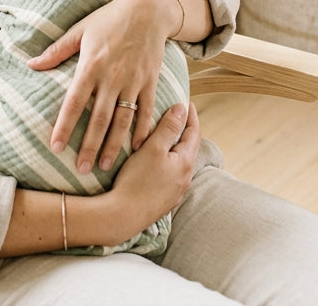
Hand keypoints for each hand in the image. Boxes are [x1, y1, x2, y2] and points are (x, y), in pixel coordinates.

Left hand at [29, 0, 170, 172]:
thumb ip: (56, 51)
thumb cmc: (109, 18)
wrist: (148, 10)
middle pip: (99, 119)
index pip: (74, 102)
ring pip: (123, 120)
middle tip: (81, 169)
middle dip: (90, 146)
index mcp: (91, 66)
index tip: (56, 147)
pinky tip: (137, 148)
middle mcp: (112, 77)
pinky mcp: (150, 81)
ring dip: (114, 145)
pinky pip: (146, 110)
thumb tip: (30, 64)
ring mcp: (133, 81)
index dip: (65, 126)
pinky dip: (142, 130)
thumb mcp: (80, 30)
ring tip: (106, 166)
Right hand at [108, 103, 199, 234]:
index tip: (187, 102)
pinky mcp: (164, 200)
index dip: (191, 115)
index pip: (193, 132)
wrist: (124, 216)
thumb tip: (182, 109)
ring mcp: (176, 191)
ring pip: (179, 163)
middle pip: (189, 148)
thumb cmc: (137, 180)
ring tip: (166, 137)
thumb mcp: (153, 148)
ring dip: (175, 148)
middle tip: (177, 116)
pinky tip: (157, 163)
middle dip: (184, 131)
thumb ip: (169, 127)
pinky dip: (167, 163)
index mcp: (185, 162)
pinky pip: (171, 176)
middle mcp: (185, 177)